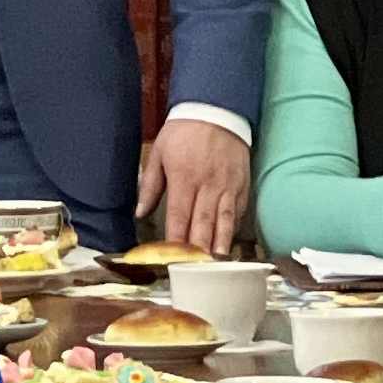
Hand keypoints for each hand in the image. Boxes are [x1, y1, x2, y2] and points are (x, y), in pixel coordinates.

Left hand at [139, 118, 251, 253]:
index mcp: (183, 179)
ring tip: (218, 266)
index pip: (178, 217)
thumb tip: (141, 213)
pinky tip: (230, 244)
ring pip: (224, 221)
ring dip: (220, 245)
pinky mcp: (242, 185)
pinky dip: (233, 229)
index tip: (172, 260)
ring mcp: (227, 186)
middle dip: (199, 250)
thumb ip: (150, 185)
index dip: (176, 241)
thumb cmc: (183, 132)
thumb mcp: (159, 153)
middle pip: (202, 224)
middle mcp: (207, 186)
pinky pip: (238, 211)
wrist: (216, 109)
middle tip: (196, 273)